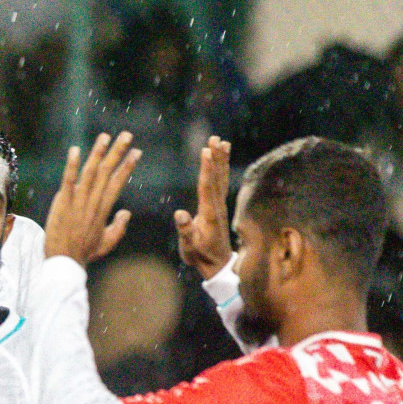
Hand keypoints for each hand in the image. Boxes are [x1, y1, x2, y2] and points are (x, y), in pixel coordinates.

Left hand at [43, 132, 140, 265]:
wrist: (64, 262)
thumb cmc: (84, 253)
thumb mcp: (107, 243)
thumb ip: (118, 227)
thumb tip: (126, 212)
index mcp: (104, 209)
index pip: (118, 182)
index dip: (128, 166)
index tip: (137, 152)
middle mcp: (94, 202)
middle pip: (108, 172)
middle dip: (118, 152)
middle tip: (127, 135)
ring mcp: (78, 202)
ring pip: (91, 173)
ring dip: (98, 153)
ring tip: (105, 136)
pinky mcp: (63, 203)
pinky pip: (68, 181)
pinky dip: (71, 166)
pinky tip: (75, 150)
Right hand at [174, 136, 234, 279]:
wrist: (217, 264)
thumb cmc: (200, 256)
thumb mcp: (189, 247)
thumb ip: (186, 231)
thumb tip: (180, 214)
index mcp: (209, 214)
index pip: (207, 187)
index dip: (206, 168)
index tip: (206, 151)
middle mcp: (217, 206)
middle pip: (217, 177)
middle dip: (216, 158)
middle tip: (215, 139)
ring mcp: (219, 205)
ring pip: (221, 178)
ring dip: (221, 159)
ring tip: (221, 142)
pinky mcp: (218, 206)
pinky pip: (221, 183)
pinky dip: (221, 168)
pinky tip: (221, 158)